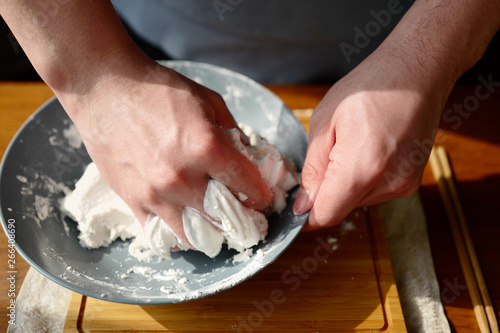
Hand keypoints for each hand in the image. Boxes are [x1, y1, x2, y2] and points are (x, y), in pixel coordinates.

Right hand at [62, 55, 272, 246]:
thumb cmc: (158, 89)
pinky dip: (178, 231)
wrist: (105, 88)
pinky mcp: (132, 201)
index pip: (249, 188)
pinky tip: (185, 220)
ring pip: (195, 236)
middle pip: (225, 218)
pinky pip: (161, 233)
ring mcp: (155, 194)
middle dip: (240, 217)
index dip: (262, 196)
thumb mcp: (208, 100)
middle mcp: (183, 177)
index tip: (262, 198)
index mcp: (207, 148)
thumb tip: (246, 156)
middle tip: (243, 212)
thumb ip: (232, 131)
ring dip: (210, 231)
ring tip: (214, 222)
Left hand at [293, 49, 449, 229]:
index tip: (293, 210)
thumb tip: (303, 205)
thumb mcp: (324, 121)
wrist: (417, 72)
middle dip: (324, 194)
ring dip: (344, 185)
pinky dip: (362, 180)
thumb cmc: (369, 87)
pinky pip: (374, 193)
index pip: (327, 214)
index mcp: (363, 166)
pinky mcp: (411, 182)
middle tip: (324, 156)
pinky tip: (366, 150)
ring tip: (350, 146)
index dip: (305, 217)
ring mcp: (404, 185)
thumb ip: (312, 169)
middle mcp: (388, 183)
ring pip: (356, 202)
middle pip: (341, 209)